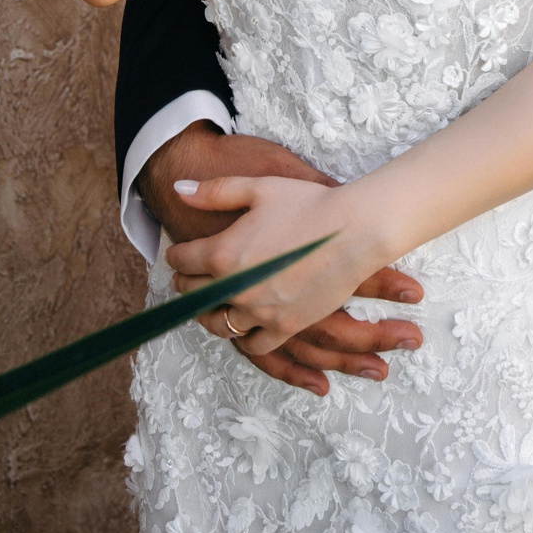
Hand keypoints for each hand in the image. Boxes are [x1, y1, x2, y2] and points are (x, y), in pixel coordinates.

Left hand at [141, 126, 420, 395]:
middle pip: (193, 294)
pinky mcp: (284, 326)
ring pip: (217, 324)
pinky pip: (252, 344)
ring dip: (209, 313)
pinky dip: (242, 336)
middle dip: (187, 282)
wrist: (355, 230)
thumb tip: (178, 190)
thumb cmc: (309, 204)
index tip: (180, 252)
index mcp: (223, 253)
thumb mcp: (259, 188)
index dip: (177, 254)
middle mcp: (235, 288)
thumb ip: (214, 191)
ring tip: (212, 302)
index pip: (182, 261)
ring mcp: (260, 312)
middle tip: (190, 275)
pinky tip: (244, 322)